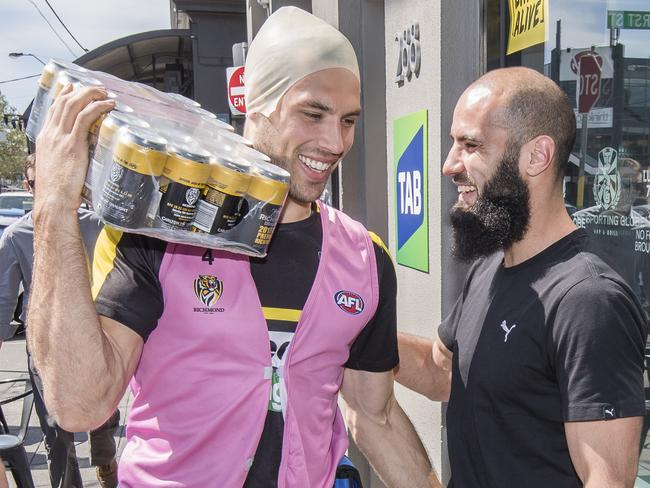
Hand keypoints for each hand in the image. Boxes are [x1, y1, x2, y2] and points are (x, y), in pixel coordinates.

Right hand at [34, 84, 114, 213]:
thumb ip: (64, 157)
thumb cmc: (58, 191)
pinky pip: (85, 118)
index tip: (71, 87)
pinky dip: (97, 107)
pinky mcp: (73, 144)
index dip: (63, 95)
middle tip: (96, 88)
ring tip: (104, 93)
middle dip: (81, 91)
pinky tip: (108, 105)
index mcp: (45, 139)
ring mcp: (61, 138)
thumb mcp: (56, 168)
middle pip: (64, 102)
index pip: (52, 110)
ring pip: (74, 105)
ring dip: (91, 95)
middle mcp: (51, 134)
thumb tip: (78, 157)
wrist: (53, 201)